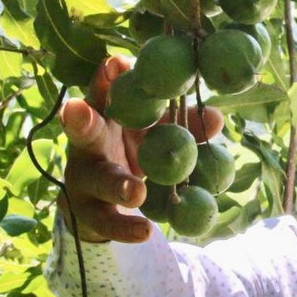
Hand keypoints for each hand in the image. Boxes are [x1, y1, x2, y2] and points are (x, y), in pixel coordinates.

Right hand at [59, 55, 221, 242]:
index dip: (106, 79)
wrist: (105, 201)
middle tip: (80, 109)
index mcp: (105, 116)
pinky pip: (107, 222)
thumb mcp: (154, 134)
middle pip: (84, 130)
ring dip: (117, 184)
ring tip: (136, 191)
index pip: (103, 93)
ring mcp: (85, 180)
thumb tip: (216, 116)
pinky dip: (126, 228)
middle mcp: (88, 145)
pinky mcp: (89, 214)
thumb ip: (181, 127)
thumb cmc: (134, 149)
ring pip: (98, 180)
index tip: (115, 63)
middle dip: (82, 120)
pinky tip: (144, 233)